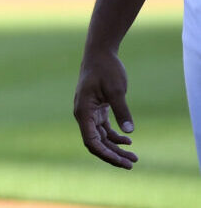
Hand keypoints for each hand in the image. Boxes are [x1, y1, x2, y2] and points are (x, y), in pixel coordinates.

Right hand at [74, 49, 136, 167]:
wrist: (100, 53)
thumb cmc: (106, 69)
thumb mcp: (116, 90)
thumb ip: (122, 111)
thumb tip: (129, 133)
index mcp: (83, 112)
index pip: (91, 141)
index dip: (106, 154)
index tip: (122, 161)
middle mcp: (83, 115)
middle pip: (96, 142)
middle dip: (113, 155)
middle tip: (132, 164)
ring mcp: (89, 112)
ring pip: (101, 137)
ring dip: (115, 148)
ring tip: (134, 156)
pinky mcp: (97, 109)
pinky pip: (104, 128)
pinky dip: (115, 137)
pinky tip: (128, 140)